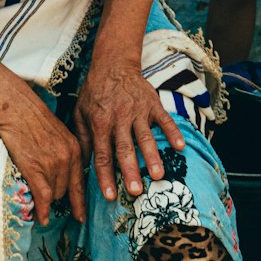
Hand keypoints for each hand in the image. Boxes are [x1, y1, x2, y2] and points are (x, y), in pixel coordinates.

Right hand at [0, 89, 86, 226]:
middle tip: (47, 199)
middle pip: (66, 191)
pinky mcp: (35, 168)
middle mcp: (67, 158)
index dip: (80, 201)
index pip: (81, 182)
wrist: (15, 107)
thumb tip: (62, 171)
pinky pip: (43, 196)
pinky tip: (42, 218)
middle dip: (57, 196)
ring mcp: (52, 164)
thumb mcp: (58, 133)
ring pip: (54, 194)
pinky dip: (43, 210)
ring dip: (46, 199)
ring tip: (37, 198)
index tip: (80, 216)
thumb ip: (64, 152)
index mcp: (74, 148)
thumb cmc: (32, 117)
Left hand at [73, 60, 184, 202]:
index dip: (105, 176)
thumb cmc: (94, 93)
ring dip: (152, 156)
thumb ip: (84, 140)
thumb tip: (82, 167)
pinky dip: (173, 132)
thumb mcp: (80, 113)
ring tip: (159, 175)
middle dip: (130, 171)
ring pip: (145, 137)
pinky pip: (165, 119)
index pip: (102, 155)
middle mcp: (118, 118)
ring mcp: (137, 111)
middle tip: (136, 192)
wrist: (113, 64)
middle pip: (125, 149)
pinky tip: (180, 147)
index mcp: (99, 123)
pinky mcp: (152, 104)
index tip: (110, 196)